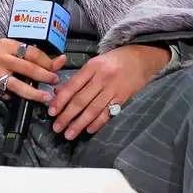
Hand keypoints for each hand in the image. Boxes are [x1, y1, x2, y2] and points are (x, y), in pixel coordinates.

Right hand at [0, 37, 65, 103]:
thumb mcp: (11, 48)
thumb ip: (32, 55)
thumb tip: (60, 61)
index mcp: (8, 45)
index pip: (32, 53)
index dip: (46, 61)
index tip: (56, 68)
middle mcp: (0, 57)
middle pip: (27, 68)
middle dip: (44, 76)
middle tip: (55, 82)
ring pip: (17, 85)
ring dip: (34, 93)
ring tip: (46, 98)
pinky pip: (4, 94)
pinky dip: (13, 97)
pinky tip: (20, 98)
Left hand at [48, 44, 168, 139]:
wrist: (141, 58)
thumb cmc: (114, 60)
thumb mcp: (94, 63)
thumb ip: (77, 78)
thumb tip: (59, 91)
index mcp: (92, 67)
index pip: (72, 86)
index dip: (61, 100)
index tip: (51, 112)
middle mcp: (101, 78)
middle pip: (81, 100)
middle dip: (67, 116)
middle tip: (57, 128)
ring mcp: (113, 89)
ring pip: (93, 109)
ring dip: (80, 124)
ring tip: (69, 134)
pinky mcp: (123, 98)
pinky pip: (108, 113)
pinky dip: (98, 123)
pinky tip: (89, 130)